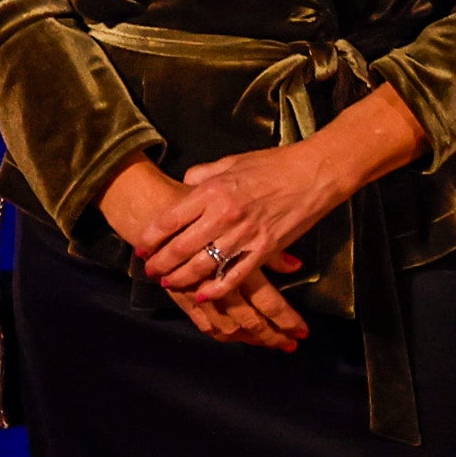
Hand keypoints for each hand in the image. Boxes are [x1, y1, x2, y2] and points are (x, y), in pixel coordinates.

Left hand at [102, 151, 317, 351]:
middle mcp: (224, 215)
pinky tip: (202, 295)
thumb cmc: (273, 165)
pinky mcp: (264, 249)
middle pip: (180, 247)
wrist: (314, 174)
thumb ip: (202, 176)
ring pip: (203, 266)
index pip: (169, 220)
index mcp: (212, 191)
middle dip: (160, 263)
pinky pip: (234, 276)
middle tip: (150, 271)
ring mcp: (245, 235)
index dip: (150, 238)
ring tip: (169, 283)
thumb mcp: (231, 162)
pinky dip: (215, 289)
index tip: (141, 248)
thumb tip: (185, 186)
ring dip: (181, 278)